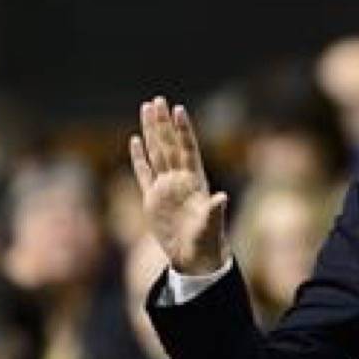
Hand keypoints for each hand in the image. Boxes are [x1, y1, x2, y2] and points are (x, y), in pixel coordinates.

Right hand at [130, 97, 228, 274]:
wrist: (194, 257)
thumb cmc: (207, 241)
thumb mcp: (211, 226)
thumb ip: (215, 210)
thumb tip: (223, 197)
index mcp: (195, 182)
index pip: (188, 149)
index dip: (183, 130)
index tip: (178, 109)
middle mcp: (180, 180)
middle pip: (169, 145)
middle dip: (163, 123)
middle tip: (158, 100)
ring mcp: (165, 187)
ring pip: (156, 153)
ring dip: (152, 132)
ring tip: (147, 109)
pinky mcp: (152, 198)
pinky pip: (144, 173)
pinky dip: (139, 157)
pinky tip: (135, 140)